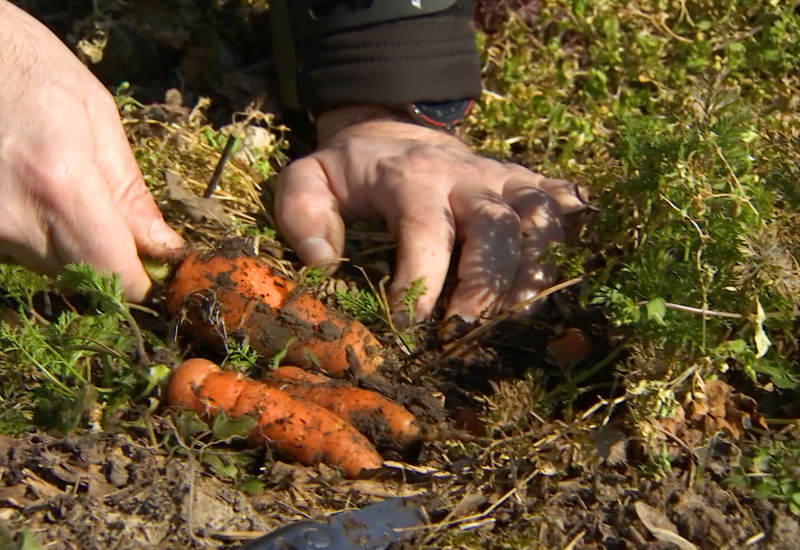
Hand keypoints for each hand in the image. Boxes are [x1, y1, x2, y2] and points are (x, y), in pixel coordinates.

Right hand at [0, 1, 184, 300]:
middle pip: (81, 274)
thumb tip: (163, 248)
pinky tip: (32, 192)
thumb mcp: (97, 118)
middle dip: (106, 257)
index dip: (139, 279)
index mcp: (59, 183)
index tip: (154, 268)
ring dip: (68, 243)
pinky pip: (17, 249)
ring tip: (62, 189)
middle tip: (110, 216)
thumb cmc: (33, 71)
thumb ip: (131, 193)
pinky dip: (36, 233)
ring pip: (47, 265)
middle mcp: (13, 216)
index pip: (112, 272)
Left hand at [275, 105, 584, 322]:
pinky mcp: (521, 182)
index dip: (421, 279)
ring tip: (518, 309)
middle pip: (496, 224)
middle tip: (468, 324)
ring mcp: (499, 177)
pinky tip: (560, 266)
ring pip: (537, 216)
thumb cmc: (352, 170)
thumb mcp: (309, 180)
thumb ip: (302, 215)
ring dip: (536, 266)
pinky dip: (568, 233)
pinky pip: (559, 200)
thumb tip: (323, 263)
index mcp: (410, 178)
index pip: (425, 229)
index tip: (407, 322)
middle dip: (488, 280)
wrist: (395, 128)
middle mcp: (464, 175)